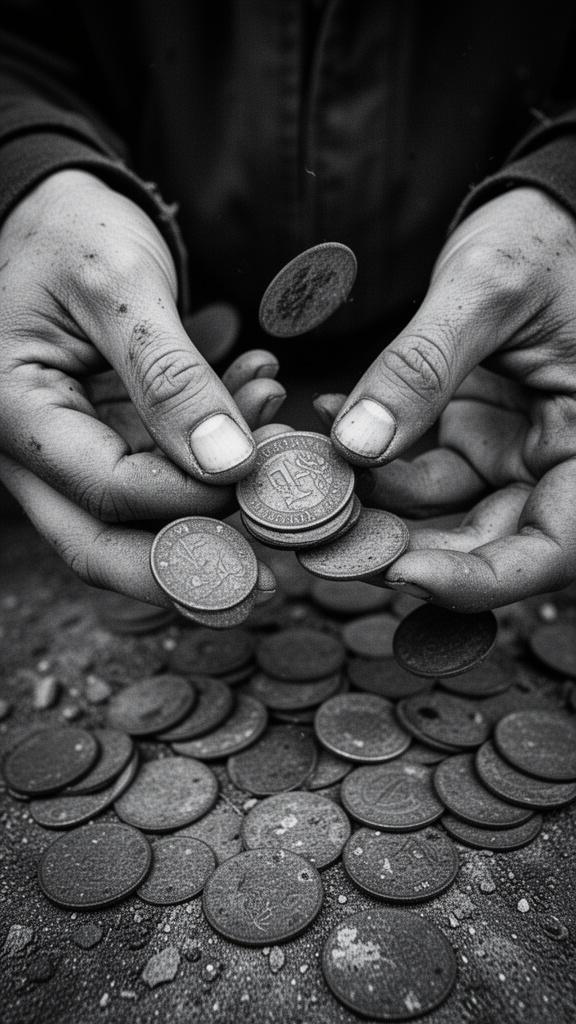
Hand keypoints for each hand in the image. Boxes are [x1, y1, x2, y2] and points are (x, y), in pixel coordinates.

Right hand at [0, 171, 284, 600]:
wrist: (58, 207)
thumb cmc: (74, 230)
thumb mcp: (120, 286)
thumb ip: (170, 377)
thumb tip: (228, 465)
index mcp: (16, 410)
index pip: (105, 489)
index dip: (187, 498)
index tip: (259, 480)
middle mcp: (32, 447)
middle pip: (101, 543)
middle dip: (189, 567)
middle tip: (269, 585)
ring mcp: (67, 450)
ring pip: (139, 515)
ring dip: (216, 496)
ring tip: (284, 437)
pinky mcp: (103, 439)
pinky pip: (159, 470)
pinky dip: (215, 449)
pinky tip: (263, 396)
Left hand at [322, 187, 575, 610]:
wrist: (542, 207)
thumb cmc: (545, 234)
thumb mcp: (489, 287)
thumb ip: (424, 366)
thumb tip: (356, 445)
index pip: (551, 549)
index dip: (480, 580)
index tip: (401, 573)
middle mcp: (554, 462)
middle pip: (486, 545)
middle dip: (401, 551)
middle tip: (320, 543)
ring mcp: (510, 452)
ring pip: (439, 515)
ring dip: (372, 509)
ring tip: (307, 482)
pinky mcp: (471, 434)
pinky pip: (415, 470)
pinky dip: (370, 461)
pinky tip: (329, 424)